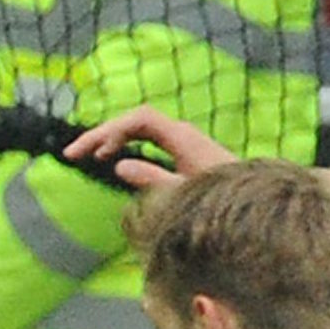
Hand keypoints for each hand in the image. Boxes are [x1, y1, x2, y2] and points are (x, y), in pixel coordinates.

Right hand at [64, 106, 231, 191]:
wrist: (256, 209)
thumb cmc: (224, 204)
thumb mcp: (186, 197)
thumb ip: (153, 180)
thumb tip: (120, 165)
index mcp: (182, 138)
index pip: (139, 119)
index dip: (111, 131)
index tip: (92, 153)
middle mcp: (184, 134)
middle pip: (135, 121)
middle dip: (103, 134)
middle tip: (73, 153)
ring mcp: (186, 142)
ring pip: (141, 130)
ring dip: (114, 139)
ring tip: (90, 155)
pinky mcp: (188, 153)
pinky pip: (151, 140)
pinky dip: (130, 146)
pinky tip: (116, 159)